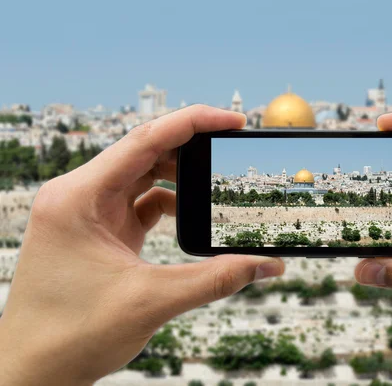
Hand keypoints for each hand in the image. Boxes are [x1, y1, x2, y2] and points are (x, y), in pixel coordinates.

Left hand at [0, 105, 284, 385]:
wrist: (33, 370)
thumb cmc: (68, 336)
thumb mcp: (152, 301)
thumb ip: (216, 279)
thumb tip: (267, 264)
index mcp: (78, 197)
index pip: (145, 140)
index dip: (194, 123)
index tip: (233, 121)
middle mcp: (79, 196)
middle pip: (145, 153)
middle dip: (192, 152)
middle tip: (231, 154)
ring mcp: (87, 213)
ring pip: (143, 177)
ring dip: (180, 181)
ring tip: (214, 191)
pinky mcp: (98, 230)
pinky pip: (139, 203)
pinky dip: (169, 207)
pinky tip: (189, 222)